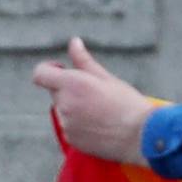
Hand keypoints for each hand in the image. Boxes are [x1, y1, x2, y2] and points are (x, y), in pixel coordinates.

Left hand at [32, 35, 151, 161]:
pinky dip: (79, 124)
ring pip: (63, 110)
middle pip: (56, 91)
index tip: (62, 69)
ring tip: (101, 111)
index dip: (48, 69)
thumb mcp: (106, 78)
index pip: (40, 74)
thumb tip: (74, 42)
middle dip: (69, 89)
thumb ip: (83, 60)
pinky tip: (100, 125)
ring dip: (74, 107)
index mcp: (72, 85)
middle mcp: (64, 105)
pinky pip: (69, 126)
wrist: (140, 136)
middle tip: (96, 93)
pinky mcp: (71, 140)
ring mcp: (66, 125)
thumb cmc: (127, 103)